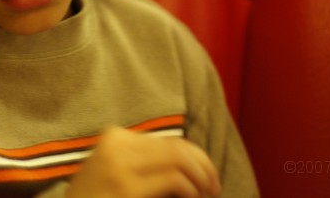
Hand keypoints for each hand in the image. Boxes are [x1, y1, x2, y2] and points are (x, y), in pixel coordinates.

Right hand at [66, 127, 220, 197]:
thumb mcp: (117, 174)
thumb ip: (145, 164)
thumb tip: (192, 165)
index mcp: (115, 137)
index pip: (168, 141)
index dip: (196, 157)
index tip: (208, 177)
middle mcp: (117, 145)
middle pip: (176, 147)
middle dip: (203, 167)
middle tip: (214, 188)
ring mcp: (120, 165)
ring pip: (179, 159)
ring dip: (201, 179)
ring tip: (207, 194)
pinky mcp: (126, 187)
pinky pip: (174, 180)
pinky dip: (191, 190)